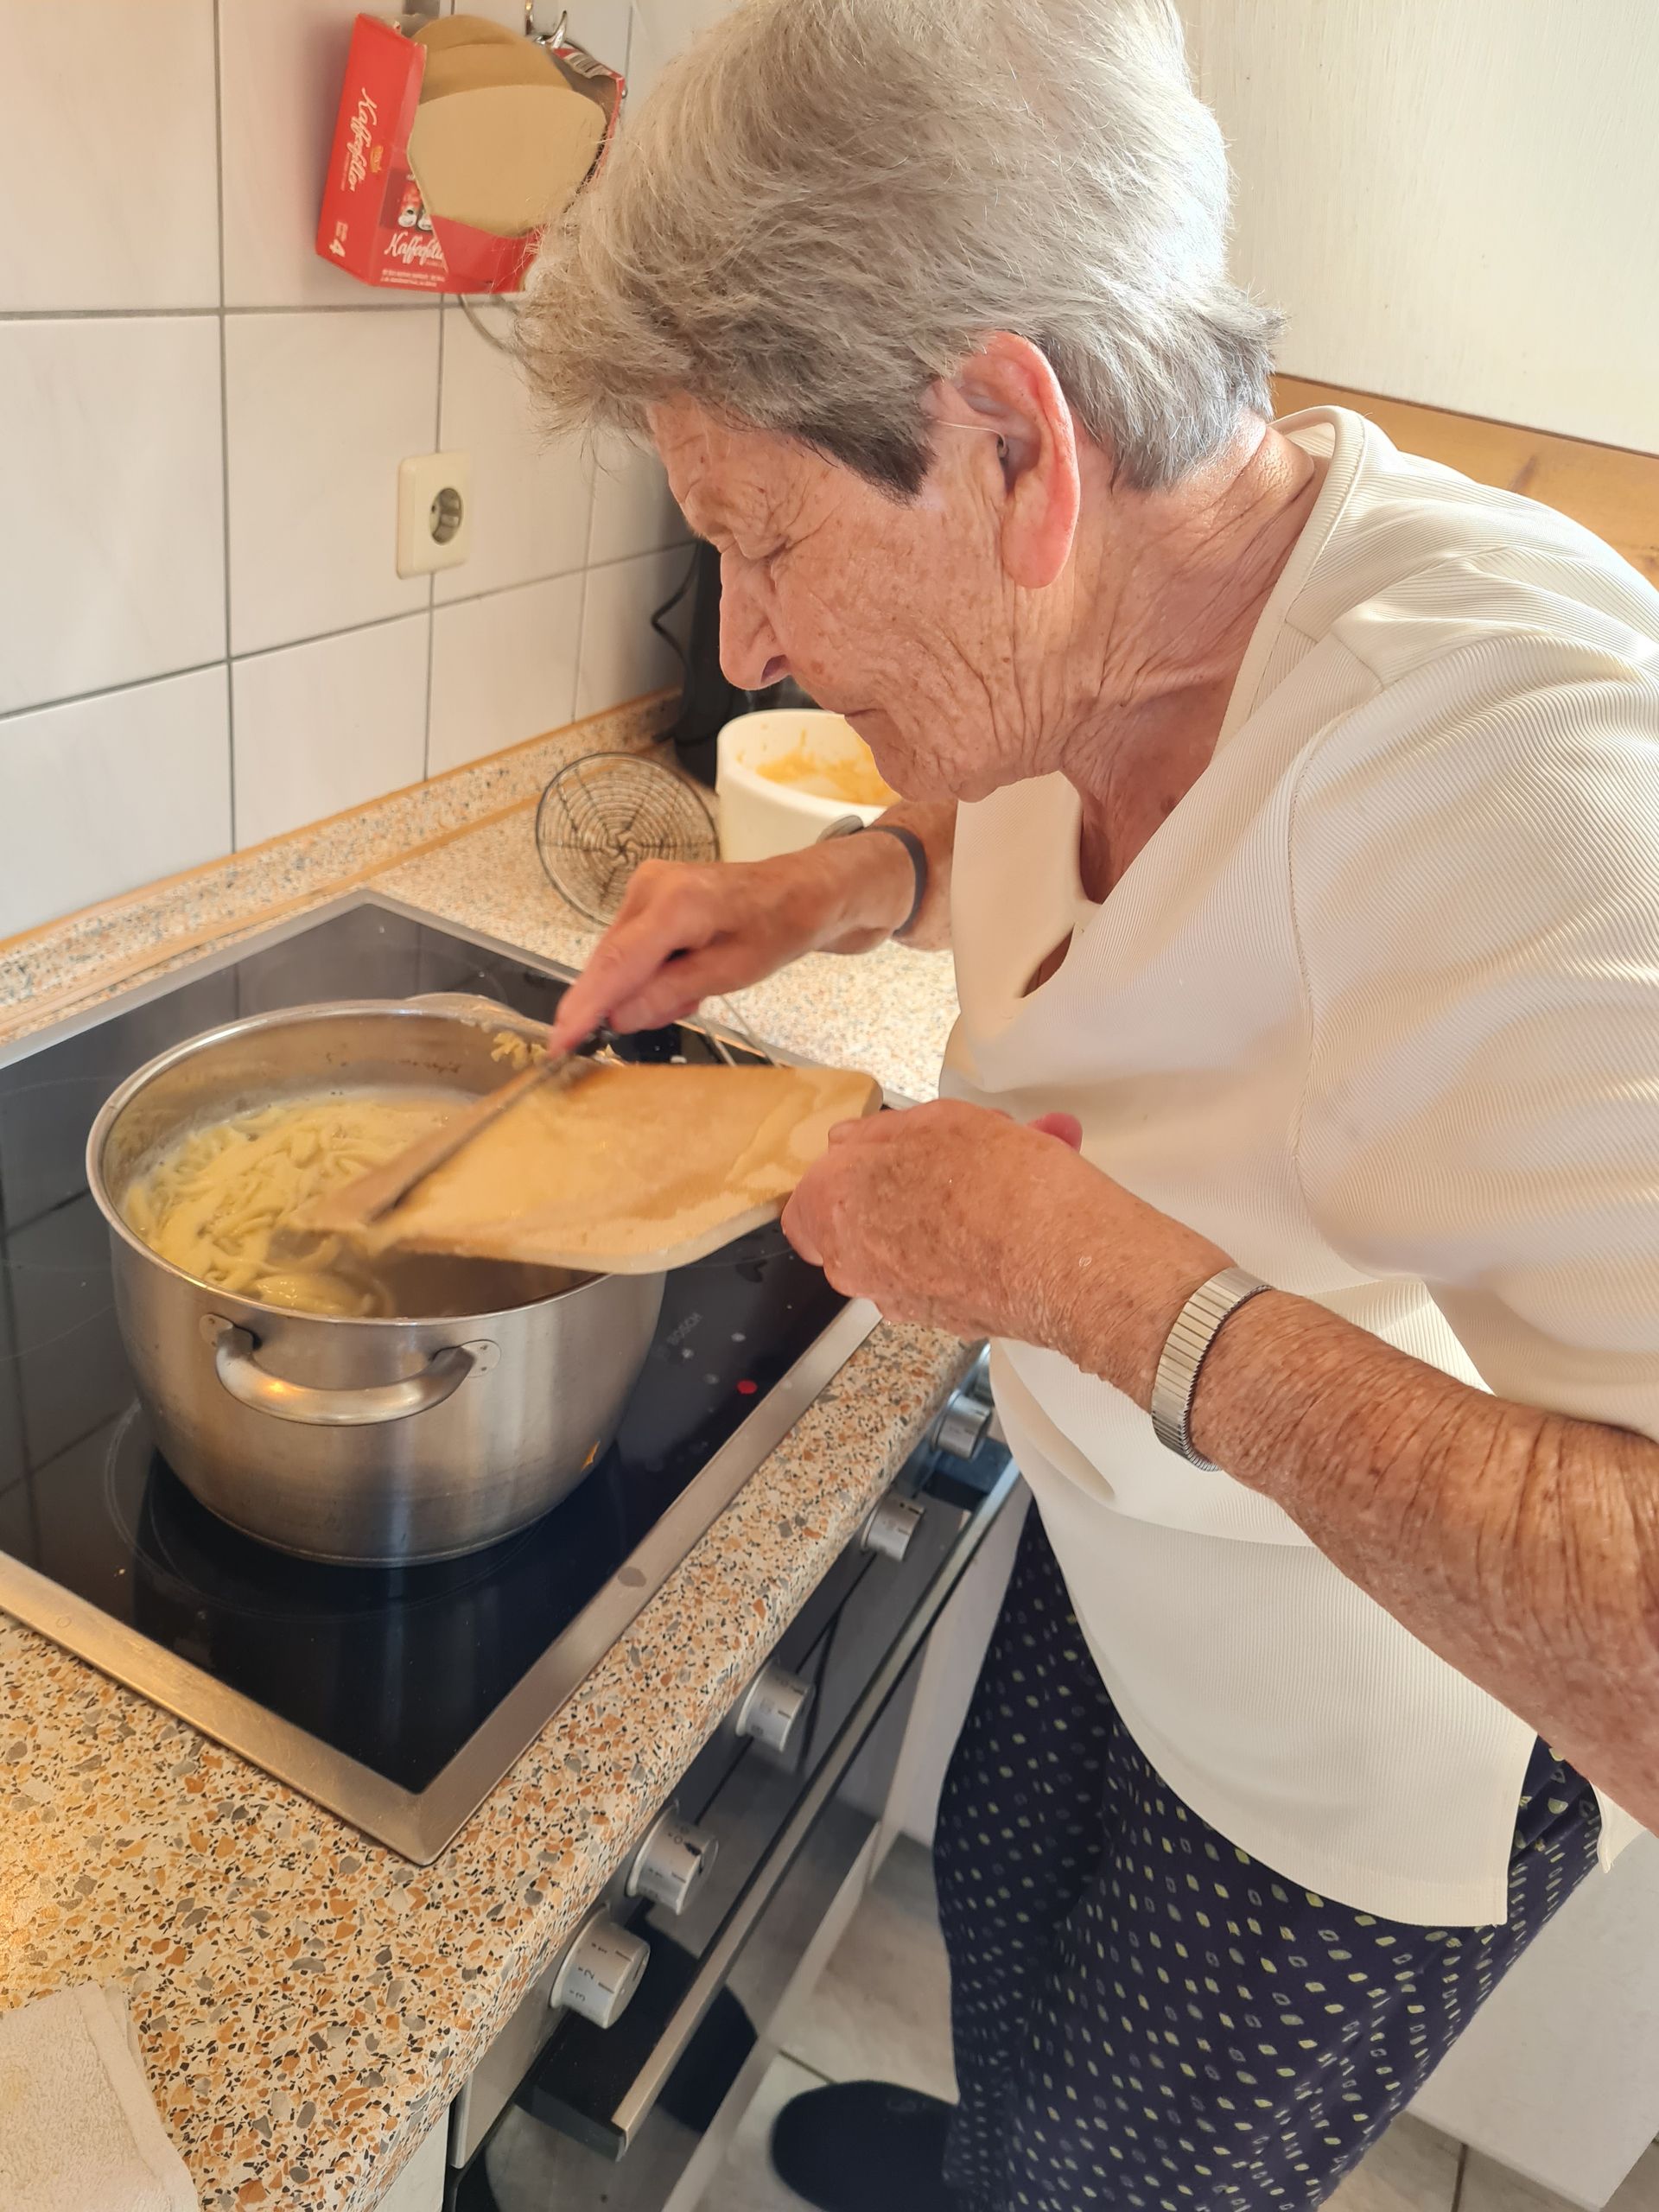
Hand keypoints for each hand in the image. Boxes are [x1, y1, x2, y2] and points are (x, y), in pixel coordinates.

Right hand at [547, 840, 912, 1050]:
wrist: (807, 890)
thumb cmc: (781, 926)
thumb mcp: (734, 972)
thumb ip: (671, 993)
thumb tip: (618, 1017)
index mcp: (674, 904)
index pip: (615, 964)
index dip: (584, 1006)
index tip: (559, 1042)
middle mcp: (649, 888)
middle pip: (612, 962)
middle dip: (624, 1002)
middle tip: (674, 1013)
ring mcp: (647, 888)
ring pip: (622, 959)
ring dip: (646, 988)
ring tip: (696, 990)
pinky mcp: (650, 896)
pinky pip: (635, 948)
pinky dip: (653, 972)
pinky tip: (691, 975)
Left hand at [780, 1099, 1230, 1399]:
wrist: (1071, 1267)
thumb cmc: (1004, 1187)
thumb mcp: (941, 1122)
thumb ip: (884, 1134)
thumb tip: (854, 1144)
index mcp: (835, 1209)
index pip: (806, 1200)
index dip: (845, 1174)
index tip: (882, 1158)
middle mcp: (856, 1266)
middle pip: (864, 1221)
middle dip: (911, 1185)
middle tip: (965, 1152)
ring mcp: (901, 1300)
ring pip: (914, 1244)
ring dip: (956, 1208)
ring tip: (1021, 1163)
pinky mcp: (948, 1322)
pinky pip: (950, 1272)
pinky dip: (979, 1244)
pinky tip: (1031, 1210)